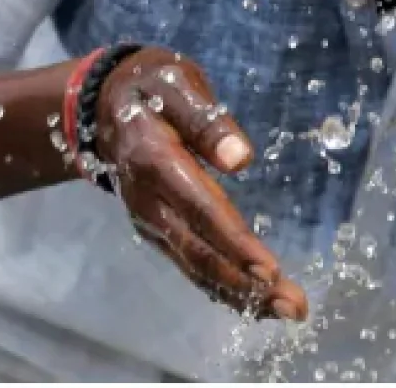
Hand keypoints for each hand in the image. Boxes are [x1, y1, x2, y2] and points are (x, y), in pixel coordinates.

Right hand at [94, 48, 308, 320]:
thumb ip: (206, 120)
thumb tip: (241, 159)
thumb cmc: (151, 87)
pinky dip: (221, 287)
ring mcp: (149, 220)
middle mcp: (148, 201)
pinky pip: (189, 264)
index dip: (233, 241)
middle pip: (199, 250)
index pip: (199, 207)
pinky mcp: (157, 230)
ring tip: (286, 310)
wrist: (101, 105)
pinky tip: (254, 302)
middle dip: (246, 282)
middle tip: (294, 306)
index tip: (269, 269)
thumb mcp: (177, 85)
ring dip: (240, 293)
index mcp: (154, 160)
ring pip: (195, 266)